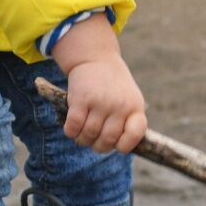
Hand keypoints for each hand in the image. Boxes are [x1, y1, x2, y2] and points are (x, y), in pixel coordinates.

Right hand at [50, 14, 146, 153]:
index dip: (124, 145)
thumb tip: (117, 147)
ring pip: (88, 135)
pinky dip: (70, 132)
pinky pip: (74, 126)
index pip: (135, 135)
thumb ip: (128, 121)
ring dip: (82, 140)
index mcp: (135, 107)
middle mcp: (119, 106)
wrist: (96, 58)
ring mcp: (100, 102)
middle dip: (98, 146)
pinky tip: (71, 129)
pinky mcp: (81, 99)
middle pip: (107, 140)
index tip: (116, 143)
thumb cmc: (113, 86)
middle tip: (93, 141)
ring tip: (81, 136)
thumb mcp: (129, 99)